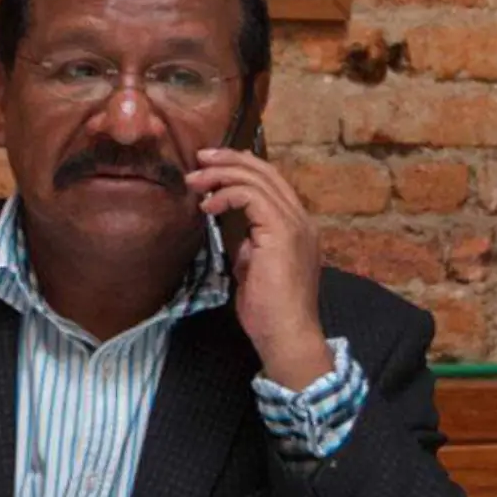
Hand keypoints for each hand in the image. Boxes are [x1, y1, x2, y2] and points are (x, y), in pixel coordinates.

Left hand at [187, 148, 332, 391]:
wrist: (287, 337)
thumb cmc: (270, 313)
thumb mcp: (255, 271)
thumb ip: (250, 247)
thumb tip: (233, 233)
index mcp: (297, 227)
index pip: (271, 182)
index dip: (241, 167)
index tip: (211, 166)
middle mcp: (301, 220)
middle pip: (266, 171)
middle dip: (229, 159)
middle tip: (199, 159)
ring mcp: (295, 224)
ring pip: (257, 179)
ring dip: (220, 175)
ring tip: (195, 181)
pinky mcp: (281, 233)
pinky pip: (251, 196)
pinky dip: (226, 195)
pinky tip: (208, 207)